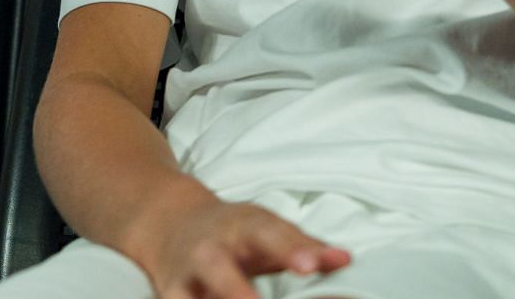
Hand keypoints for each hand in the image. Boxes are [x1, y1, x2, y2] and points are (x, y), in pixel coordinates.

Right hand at [145, 199, 349, 298]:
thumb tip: (345, 260)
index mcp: (241, 227)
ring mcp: (185, 275)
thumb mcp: (266, 229)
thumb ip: (304, 246)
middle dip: (238, 292)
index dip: (291, 249)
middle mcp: (209, 250)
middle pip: (220, 268)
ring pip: (189, 296)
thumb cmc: (231, 232)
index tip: (310, 266)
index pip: (269, 234)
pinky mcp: (170, 294)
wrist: (172, 223)